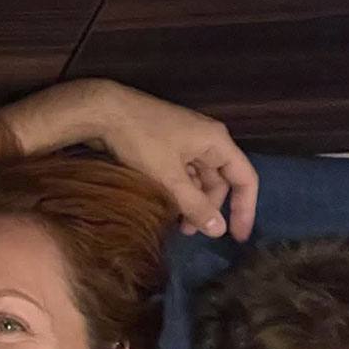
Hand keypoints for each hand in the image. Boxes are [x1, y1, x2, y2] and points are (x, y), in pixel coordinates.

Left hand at [0, 78, 257, 240]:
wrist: (103, 111)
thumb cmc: (141, 140)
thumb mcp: (169, 177)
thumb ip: (195, 205)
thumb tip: (218, 231)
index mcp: (217, 142)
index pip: (245, 179)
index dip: (245, 210)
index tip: (238, 238)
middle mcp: (207, 141)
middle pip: (220, 181)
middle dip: (210, 209)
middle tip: (193, 234)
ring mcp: (186, 142)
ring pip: (199, 180)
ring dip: (192, 203)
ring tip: (177, 227)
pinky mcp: (167, 146)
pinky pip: (182, 174)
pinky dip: (179, 192)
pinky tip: (166, 209)